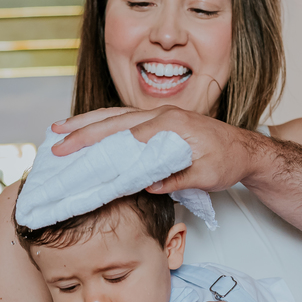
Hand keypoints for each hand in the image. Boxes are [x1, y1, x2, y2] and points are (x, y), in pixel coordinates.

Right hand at [50, 106, 264, 192]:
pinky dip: (103, 125)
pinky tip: (87, 130)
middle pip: (114, 121)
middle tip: (56, 142)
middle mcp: (162, 115)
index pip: (128, 136)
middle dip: (83, 131)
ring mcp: (159, 117)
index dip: (100, 146)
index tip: (76, 155)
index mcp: (172, 124)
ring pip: (116, 116)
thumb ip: (178, 179)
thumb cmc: (228, 161)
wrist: (245, 149)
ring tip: (59, 129)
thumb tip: (148, 185)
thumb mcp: (207, 176)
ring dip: (87, 123)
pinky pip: (125, 121)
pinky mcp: (158, 123)